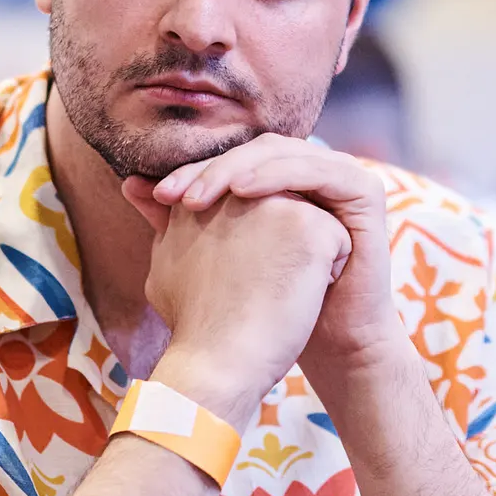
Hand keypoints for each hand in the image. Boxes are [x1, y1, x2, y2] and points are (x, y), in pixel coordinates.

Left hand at [132, 135, 405, 407]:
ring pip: (283, 153)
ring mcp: (342, 177)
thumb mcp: (219, 256)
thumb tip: (130, 183)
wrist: (326, 344)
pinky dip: (279, 175)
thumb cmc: (272, 307)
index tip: (154, 196)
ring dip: (237, 169)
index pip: (234, 159)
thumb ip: (182, 219)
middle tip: (173, 195)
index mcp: (282, 180)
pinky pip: (319, 170)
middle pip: (256, 150)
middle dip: (211, 169)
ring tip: (200, 195)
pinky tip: (244, 193)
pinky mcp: (365, 192)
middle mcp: (312, 172)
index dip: (195, 172)